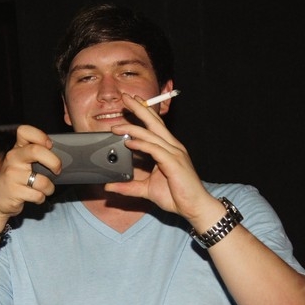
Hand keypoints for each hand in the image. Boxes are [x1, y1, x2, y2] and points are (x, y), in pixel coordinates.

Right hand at [0, 124, 58, 219]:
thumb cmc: (15, 179)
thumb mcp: (20, 162)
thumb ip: (35, 154)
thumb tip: (60, 154)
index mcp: (16, 149)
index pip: (24, 131)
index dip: (40, 136)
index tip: (50, 145)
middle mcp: (12, 159)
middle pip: (36, 151)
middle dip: (54, 162)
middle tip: (57, 170)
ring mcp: (12, 175)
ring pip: (42, 180)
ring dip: (49, 188)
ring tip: (45, 189)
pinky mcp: (14, 192)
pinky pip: (38, 195)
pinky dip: (41, 198)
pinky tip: (36, 197)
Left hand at [105, 93, 218, 224]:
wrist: (194, 207)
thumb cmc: (177, 196)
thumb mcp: (146, 190)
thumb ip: (129, 187)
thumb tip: (110, 186)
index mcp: (168, 149)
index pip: (155, 126)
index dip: (144, 113)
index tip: (131, 103)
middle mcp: (173, 147)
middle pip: (154, 123)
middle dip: (139, 109)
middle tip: (125, 97)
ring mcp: (174, 153)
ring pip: (152, 135)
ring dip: (133, 128)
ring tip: (117, 125)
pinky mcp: (174, 162)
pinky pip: (154, 149)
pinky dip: (141, 145)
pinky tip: (129, 142)